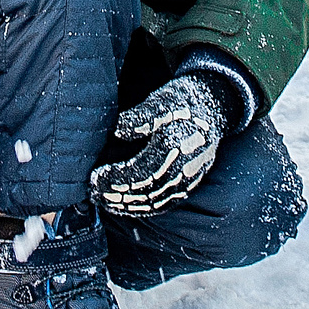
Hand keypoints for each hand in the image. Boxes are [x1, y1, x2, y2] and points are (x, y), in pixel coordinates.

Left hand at [90, 72, 226, 218]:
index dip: (117, 179)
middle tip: (95, 194)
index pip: (142, 172)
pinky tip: (128, 206)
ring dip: (129, 206)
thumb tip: (119, 131)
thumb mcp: (160, 101)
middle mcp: (186, 167)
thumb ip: (140, 117)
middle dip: (119, 196)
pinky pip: (167, 202)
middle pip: (147, 192)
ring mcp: (190, 178)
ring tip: (106, 203)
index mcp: (176, 146)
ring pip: (157, 201)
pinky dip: (146, 207)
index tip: (96, 176)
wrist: (214, 104)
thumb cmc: (182, 102)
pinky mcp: (191, 182)